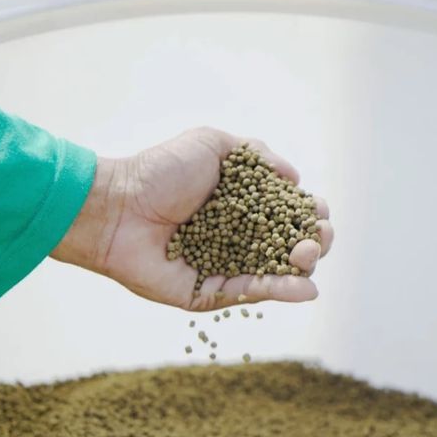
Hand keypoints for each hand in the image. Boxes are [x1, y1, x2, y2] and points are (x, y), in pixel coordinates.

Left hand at [51, 127, 333, 310]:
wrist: (118, 205)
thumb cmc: (160, 171)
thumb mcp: (212, 144)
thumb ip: (257, 154)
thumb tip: (294, 177)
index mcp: (240, 204)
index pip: (285, 213)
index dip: (307, 213)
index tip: (318, 210)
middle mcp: (237, 236)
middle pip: (288, 245)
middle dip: (312, 241)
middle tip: (316, 237)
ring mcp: (225, 265)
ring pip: (275, 272)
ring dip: (301, 266)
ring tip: (308, 256)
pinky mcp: (210, 290)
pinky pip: (250, 291)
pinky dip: (281, 292)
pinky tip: (307, 288)